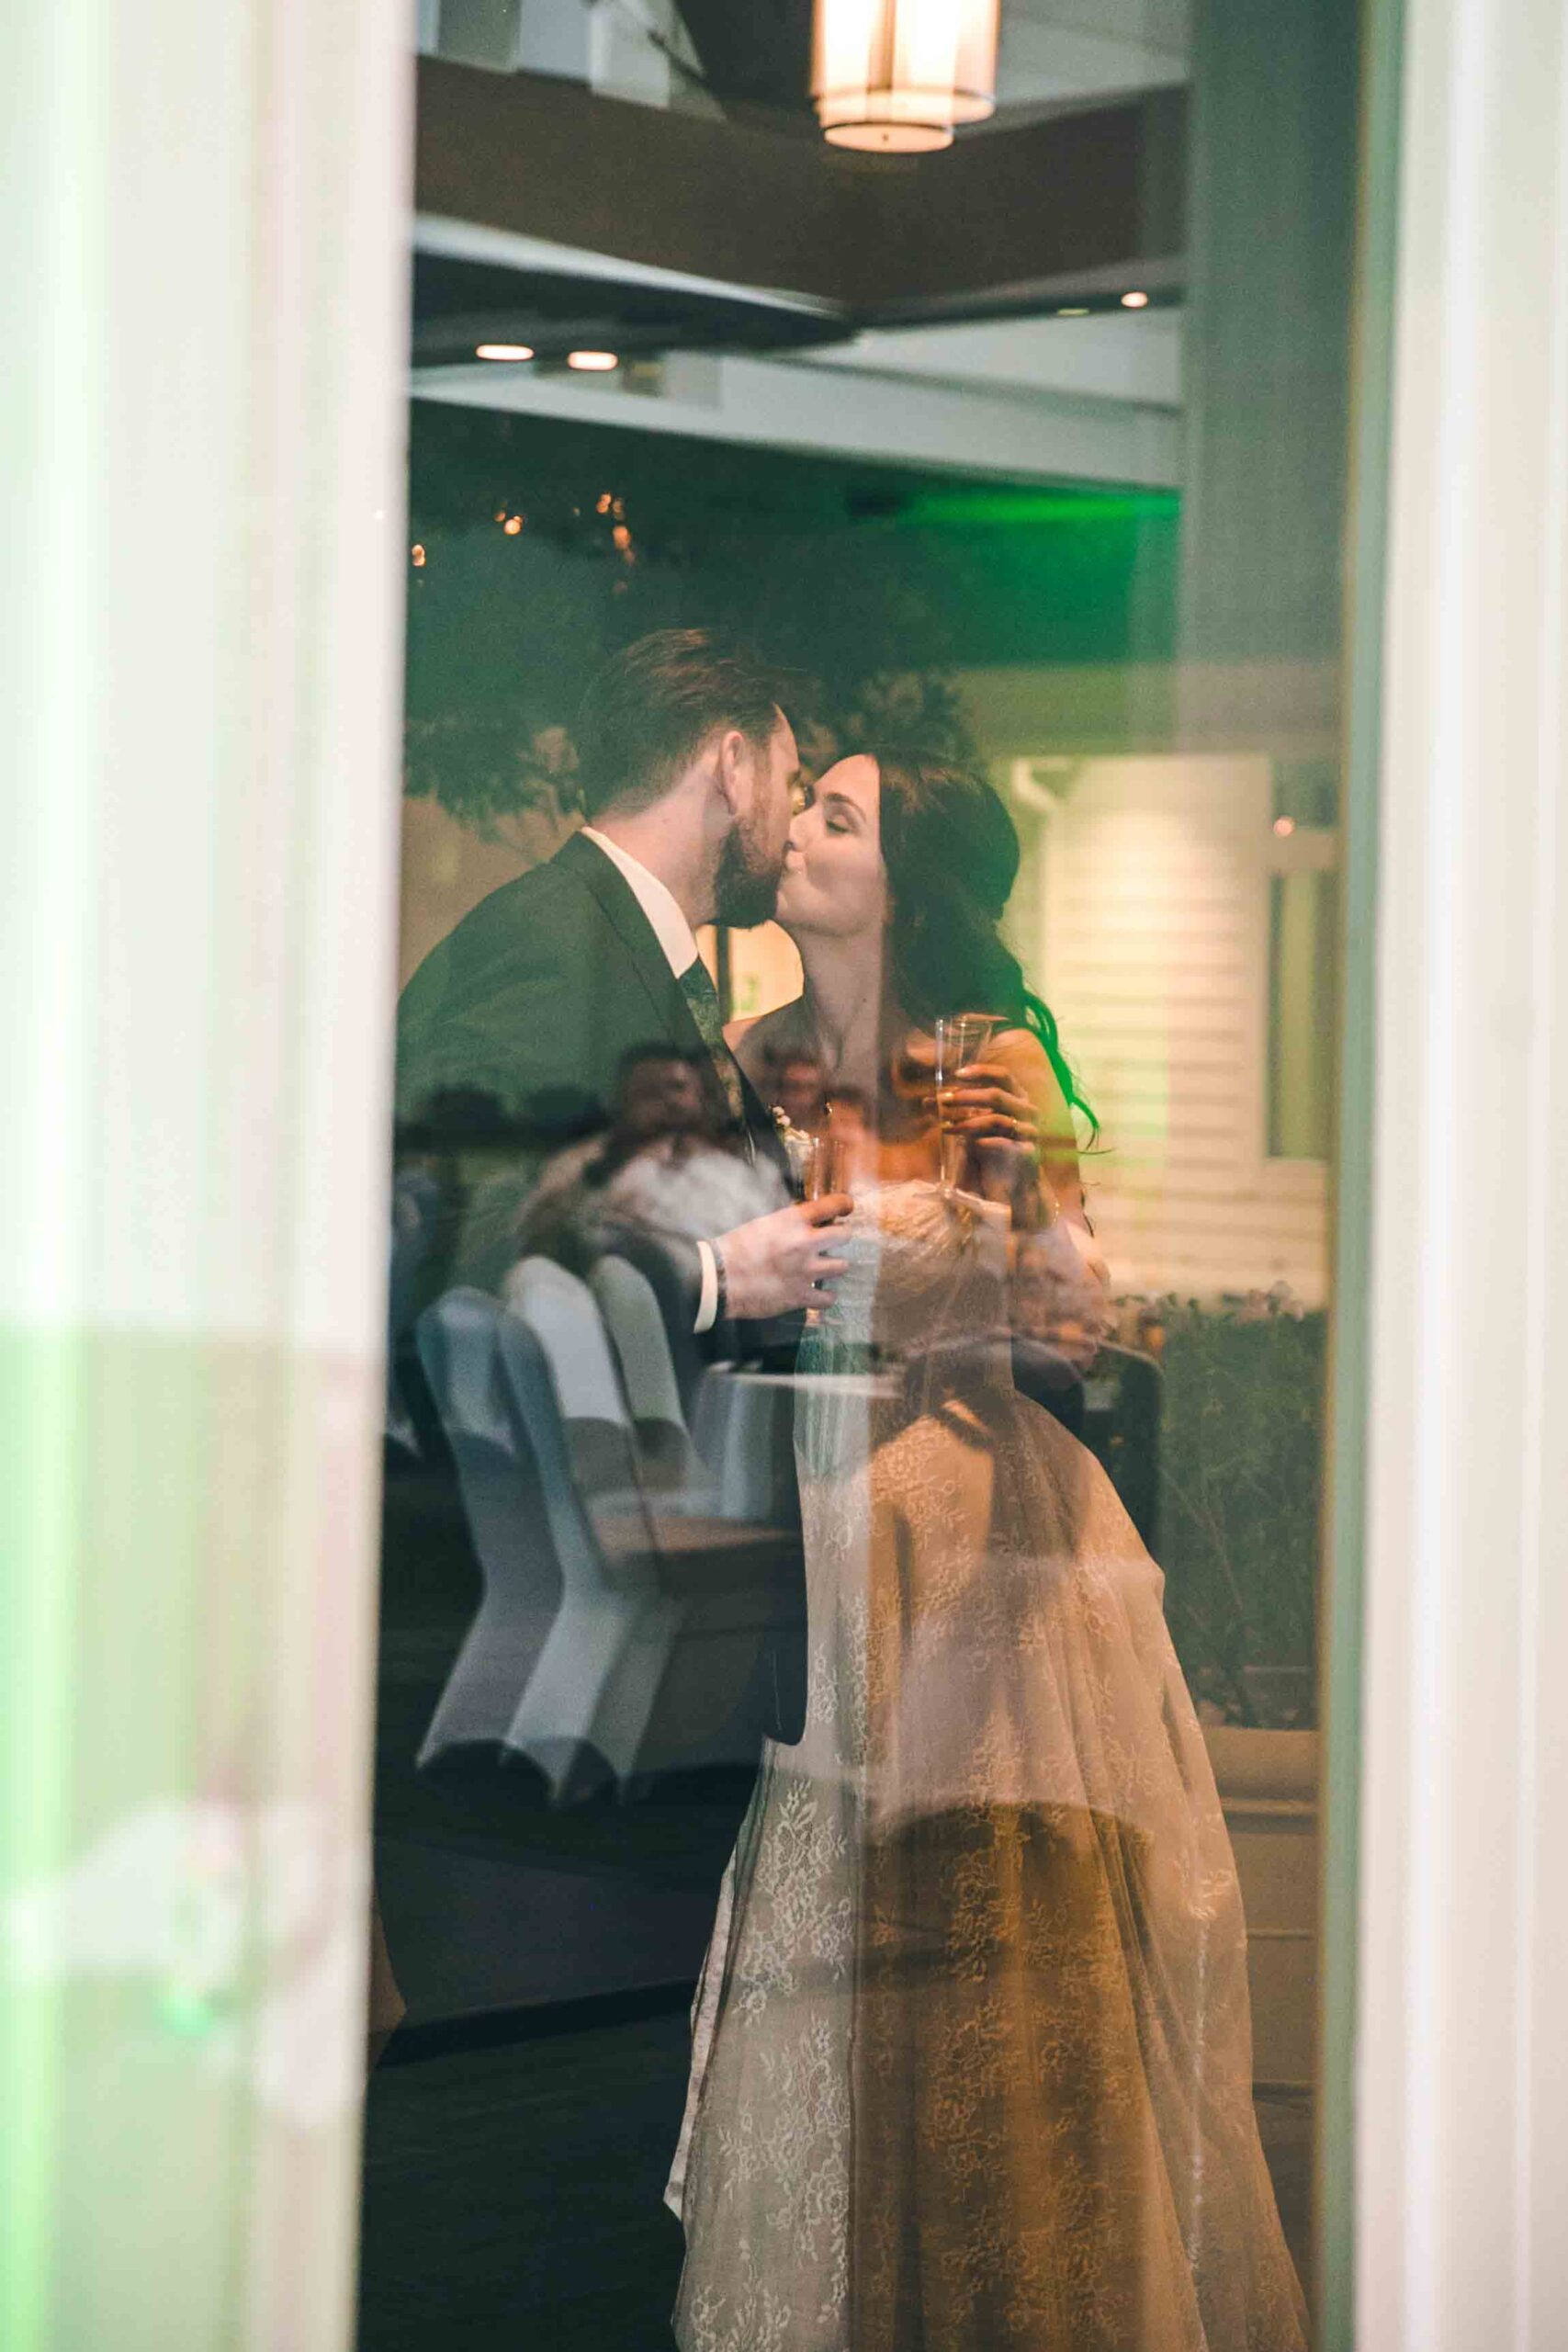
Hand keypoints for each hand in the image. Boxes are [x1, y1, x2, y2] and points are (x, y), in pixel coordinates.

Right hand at [716, 1196, 852, 1319]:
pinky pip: (829, 1298)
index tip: (847, 1207)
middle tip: (833, 1241)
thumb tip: (806, 1222)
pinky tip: (820, 1293)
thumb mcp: (762, 1223)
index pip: (832, 1204)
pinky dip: (826, 1296)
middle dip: (841, 1236)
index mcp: (793, 1220)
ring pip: (842, 1266)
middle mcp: (805, 1243)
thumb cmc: (734, 1248)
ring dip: (834, 1266)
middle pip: (844, 1235)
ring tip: (825, 1268)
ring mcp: (806, 1271)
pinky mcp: (801, 1296)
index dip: (844, 1204)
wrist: (718, 1278)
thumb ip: (788, 1222)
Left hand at [935, 1060, 1042, 1191]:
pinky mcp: (1029, 1151)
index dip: (981, 1071)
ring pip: (996, 1119)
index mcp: (1017, 1097)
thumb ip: (956, 1112)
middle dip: (966, 1097)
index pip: (1003, 1075)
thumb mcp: (973, 1125)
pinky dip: (984, 1141)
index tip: (957, 1074)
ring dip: (967, 1122)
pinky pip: (1005, 1143)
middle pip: (996, 1095)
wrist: (1014, 1182)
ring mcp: (1031, 1130)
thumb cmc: (992, 1147)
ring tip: (945, 1127)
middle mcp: (1027, 1110)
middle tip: (942, 1101)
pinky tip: (967, 1144)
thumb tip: (926, 1101)